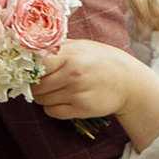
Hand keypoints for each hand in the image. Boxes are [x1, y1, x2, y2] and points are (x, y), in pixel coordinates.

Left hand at [33, 39, 158, 149]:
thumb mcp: (82, 46)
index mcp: (70, 55)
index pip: (37, 63)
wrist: (129, 82)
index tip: (30, 69)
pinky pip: (52, 112)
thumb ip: (58, 48)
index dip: (30, 68)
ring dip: (43, 96)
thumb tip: (29, 50)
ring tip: (54, 89)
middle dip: (35, 85)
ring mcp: (76, 93)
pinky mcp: (81, 109)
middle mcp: (72, 74)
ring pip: (42, 100)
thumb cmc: (103, 60)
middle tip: (41, 81)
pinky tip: (60, 100)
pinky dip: (51, 108)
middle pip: (37, 85)